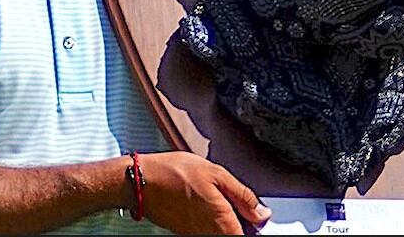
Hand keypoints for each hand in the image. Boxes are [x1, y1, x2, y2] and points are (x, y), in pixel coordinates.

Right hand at [138, 151, 270, 234]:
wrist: (141, 182)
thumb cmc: (175, 173)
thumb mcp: (216, 174)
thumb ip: (242, 195)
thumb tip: (262, 213)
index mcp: (223, 221)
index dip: (254, 227)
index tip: (255, 215)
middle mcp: (210, 234)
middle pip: (234, 236)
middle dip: (241, 225)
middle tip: (238, 205)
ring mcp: (196, 235)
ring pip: (220, 234)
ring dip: (226, 223)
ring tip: (219, 201)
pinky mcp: (184, 233)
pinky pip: (206, 232)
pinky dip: (211, 222)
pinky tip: (204, 203)